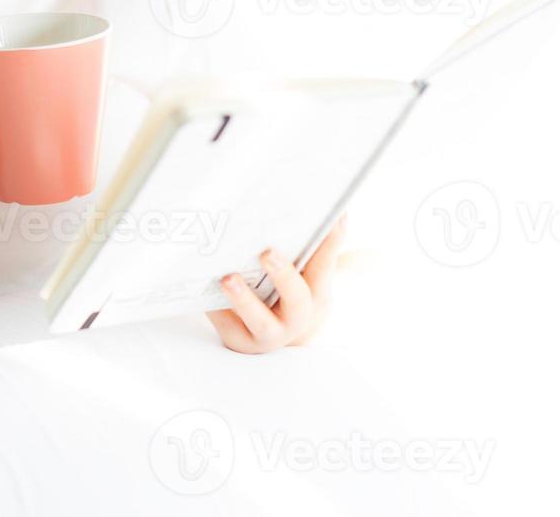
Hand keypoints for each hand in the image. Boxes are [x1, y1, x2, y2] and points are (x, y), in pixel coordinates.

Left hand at [205, 215, 346, 353]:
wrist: (270, 341)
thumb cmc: (288, 298)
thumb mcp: (312, 278)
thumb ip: (326, 253)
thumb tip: (357, 235)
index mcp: (317, 295)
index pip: (326, 266)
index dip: (331, 243)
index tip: (333, 217)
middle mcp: (296, 317)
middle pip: (297, 300)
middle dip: (284, 276)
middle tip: (268, 253)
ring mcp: (268, 333)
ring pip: (260, 321)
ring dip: (245, 299)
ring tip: (228, 279)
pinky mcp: (238, 339)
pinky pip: (224, 322)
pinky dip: (214, 307)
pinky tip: (202, 285)